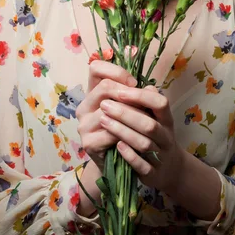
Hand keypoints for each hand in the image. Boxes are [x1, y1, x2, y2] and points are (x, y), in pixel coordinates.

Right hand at [75, 59, 138, 173]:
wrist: (123, 165)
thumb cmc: (130, 131)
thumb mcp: (137, 109)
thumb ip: (141, 95)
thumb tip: (150, 88)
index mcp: (94, 93)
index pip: (96, 68)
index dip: (117, 71)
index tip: (133, 83)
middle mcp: (84, 106)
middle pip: (105, 86)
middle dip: (129, 93)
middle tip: (144, 105)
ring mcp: (84, 125)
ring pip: (110, 109)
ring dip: (132, 114)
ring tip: (145, 122)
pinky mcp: (88, 143)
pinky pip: (111, 133)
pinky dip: (127, 135)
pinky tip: (135, 139)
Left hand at [98, 83, 184, 193]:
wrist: (169, 169)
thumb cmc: (156, 137)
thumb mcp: (156, 117)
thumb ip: (146, 100)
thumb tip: (131, 81)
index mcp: (167, 120)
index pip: (160, 103)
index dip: (141, 97)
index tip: (121, 91)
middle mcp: (166, 137)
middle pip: (149, 124)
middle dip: (125, 114)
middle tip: (105, 105)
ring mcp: (161, 157)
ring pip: (144, 144)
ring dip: (123, 132)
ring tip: (104, 121)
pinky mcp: (153, 174)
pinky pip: (142, 166)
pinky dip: (129, 155)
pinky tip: (116, 145)